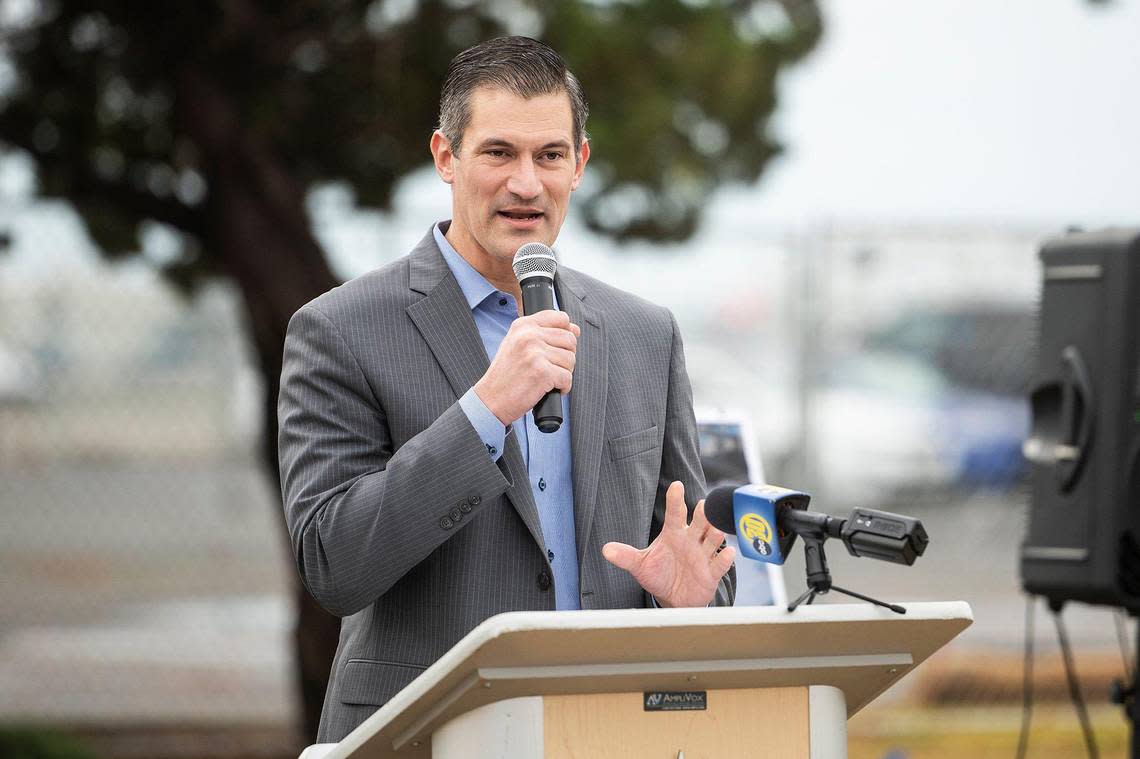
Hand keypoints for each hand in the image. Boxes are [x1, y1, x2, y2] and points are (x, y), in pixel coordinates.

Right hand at [473, 310, 580, 425]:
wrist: (491, 399)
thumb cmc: (506, 374)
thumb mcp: (518, 344)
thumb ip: (544, 333)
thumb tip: (575, 329)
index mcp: (523, 325)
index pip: (560, 318)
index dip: (566, 334)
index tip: (558, 348)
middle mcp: (528, 335)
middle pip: (569, 340)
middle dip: (565, 357)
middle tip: (551, 368)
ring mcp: (535, 353)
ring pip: (570, 359)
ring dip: (564, 373)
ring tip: (547, 379)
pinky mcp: (542, 372)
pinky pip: (567, 378)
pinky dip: (563, 387)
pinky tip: (548, 389)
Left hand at [602, 481, 735, 607]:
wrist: (673, 597)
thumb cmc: (658, 574)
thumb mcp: (640, 565)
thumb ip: (625, 556)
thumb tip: (605, 550)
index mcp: (673, 534)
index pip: (675, 513)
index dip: (675, 499)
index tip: (676, 486)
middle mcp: (690, 540)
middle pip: (699, 523)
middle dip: (702, 515)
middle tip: (703, 506)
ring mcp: (703, 555)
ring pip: (712, 539)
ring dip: (715, 533)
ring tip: (716, 529)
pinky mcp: (712, 572)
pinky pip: (720, 564)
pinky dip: (725, 558)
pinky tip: (727, 552)